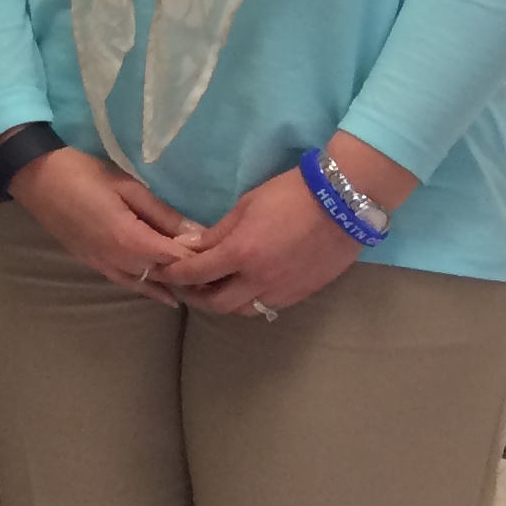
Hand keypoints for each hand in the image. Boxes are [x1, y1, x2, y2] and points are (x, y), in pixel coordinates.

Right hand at [8, 146, 208, 302]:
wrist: (36, 177)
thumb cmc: (83, 173)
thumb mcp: (127, 186)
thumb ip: (163, 214)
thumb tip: (197, 234)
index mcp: (131, 240)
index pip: (178, 259)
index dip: (203, 257)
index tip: (225, 250)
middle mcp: (120, 260)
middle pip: (166, 275)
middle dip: (193, 272)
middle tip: (219, 266)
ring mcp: (104, 265)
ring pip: (149, 284)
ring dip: (173, 284)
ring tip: (201, 284)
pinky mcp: (93, 264)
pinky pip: (128, 283)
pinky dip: (149, 289)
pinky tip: (167, 295)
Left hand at [153, 135, 411, 317]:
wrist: (343, 203)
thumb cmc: (290, 195)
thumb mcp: (246, 206)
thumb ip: (218, 233)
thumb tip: (192, 246)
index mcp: (241, 254)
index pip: (196, 274)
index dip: (175, 275)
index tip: (162, 272)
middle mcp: (259, 280)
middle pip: (218, 304)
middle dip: (196, 297)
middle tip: (186, 286)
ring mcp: (283, 291)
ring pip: (244, 310)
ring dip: (224, 303)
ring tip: (215, 288)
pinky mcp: (302, 294)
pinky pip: (267, 306)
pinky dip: (250, 301)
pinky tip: (246, 287)